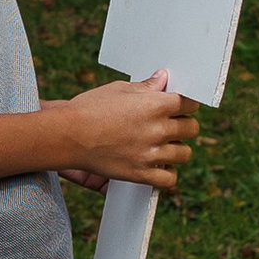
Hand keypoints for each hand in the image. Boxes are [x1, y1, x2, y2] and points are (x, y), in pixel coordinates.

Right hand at [54, 70, 198, 193]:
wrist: (66, 136)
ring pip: (185, 154)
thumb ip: (146, 87)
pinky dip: (167, 173)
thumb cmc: (89, 109)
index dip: (186, 104)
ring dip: (177, 149)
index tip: (180, 107)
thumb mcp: (119, 90)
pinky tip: (158, 165)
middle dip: (184, 125)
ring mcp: (150, 154)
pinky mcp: (140, 174)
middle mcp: (157, 129)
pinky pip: (170, 179)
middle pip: (192, 129)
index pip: (189, 103)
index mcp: (155, 104)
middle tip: (172, 126)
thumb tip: (163, 79)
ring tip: (164, 146)